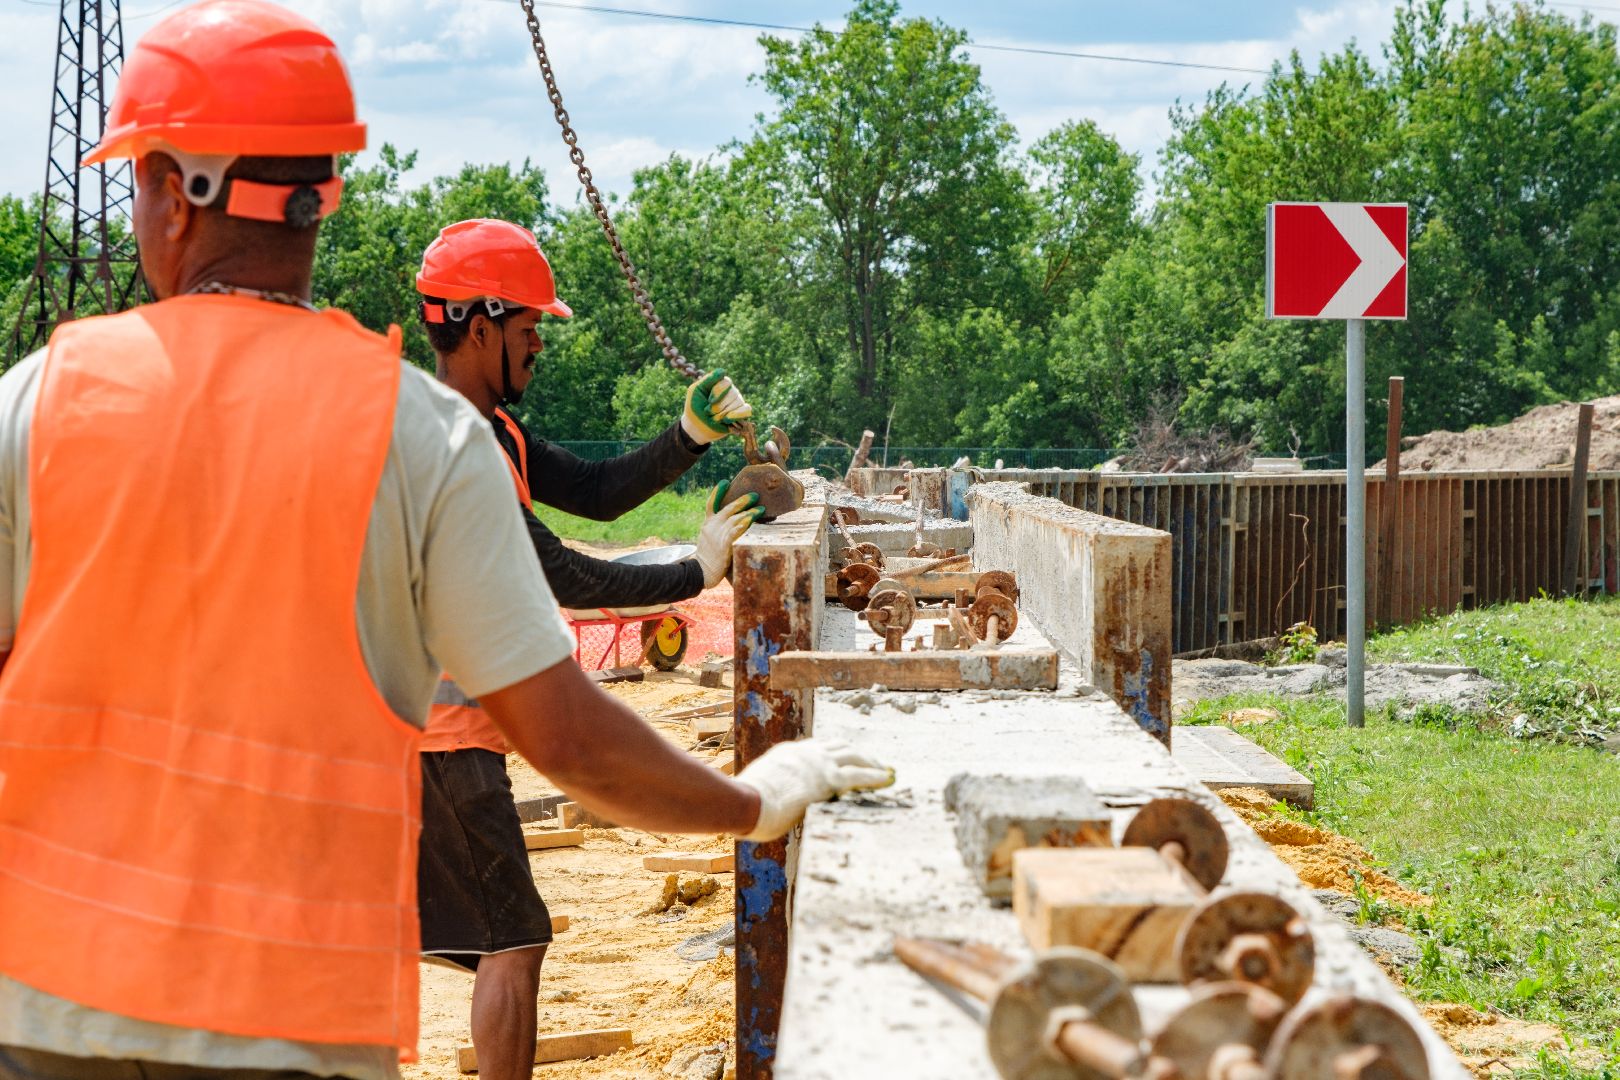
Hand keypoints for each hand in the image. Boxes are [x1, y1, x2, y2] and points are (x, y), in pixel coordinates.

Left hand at [681, 369, 752, 444]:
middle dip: (718, 406)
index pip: (727, 382)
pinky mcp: (741, 414)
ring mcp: (737, 401)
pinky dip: (736, 415)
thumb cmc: (694, 407)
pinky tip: (726, 420)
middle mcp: (731, 390)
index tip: (709, 400)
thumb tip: (723, 371)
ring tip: (714, 419)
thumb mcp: (695, 391)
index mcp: (720, 382)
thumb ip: (707, 380)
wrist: (697, 427)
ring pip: (738, 402)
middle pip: (733, 393)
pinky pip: (747, 410)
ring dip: (723, 414)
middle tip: (708, 412)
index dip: (718, 392)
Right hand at [694, 484, 761, 587]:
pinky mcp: (723, 545)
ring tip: (760, 509)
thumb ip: (717, 529)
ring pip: (735, 519)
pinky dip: (742, 525)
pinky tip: (749, 521)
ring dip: (749, 513)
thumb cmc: (707, 557)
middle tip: (754, 495)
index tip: (725, 482)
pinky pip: (734, 532)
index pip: (711, 504)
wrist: (699, 572)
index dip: (717, 492)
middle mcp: (712, 526)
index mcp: (707, 524)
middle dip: (742, 501)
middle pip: (728, 508)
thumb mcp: (708, 538)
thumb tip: (733, 521)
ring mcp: (717, 535)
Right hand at [733, 738, 894, 840]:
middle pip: (839, 747)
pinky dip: (876, 777)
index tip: (844, 759)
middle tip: (871, 762)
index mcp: (786, 754)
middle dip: (857, 754)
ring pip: (853, 757)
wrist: (745, 802)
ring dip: (871, 763)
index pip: (816, 748)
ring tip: (885, 771)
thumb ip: (767, 793)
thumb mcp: (755, 793)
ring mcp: (818, 763)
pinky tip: (888, 780)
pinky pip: (859, 775)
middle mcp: (805, 753)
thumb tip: (763, 808)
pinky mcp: (828, 779)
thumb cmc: (743, 806)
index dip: (833, 754)